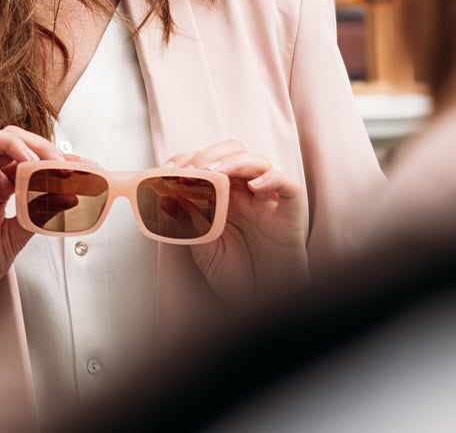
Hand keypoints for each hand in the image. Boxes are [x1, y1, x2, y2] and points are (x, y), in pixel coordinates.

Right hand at [0, 126, 69, 312]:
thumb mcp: (17, 236)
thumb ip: (38, 214)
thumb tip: (70, 196)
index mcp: (0, 185)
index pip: (29, 157)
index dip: (57, 157)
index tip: (87, 167)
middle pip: (8, 139)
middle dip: (37, 145)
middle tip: (59, 163)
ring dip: (7, 143)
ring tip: (28, 159)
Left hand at [164, 140, 308, 303]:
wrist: (260, 303)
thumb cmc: (234, 278)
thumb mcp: (202, 249)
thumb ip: (187, 222)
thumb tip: (165, 195)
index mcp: (223, 198)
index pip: (207, 163)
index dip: (188, 159)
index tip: (168, 169)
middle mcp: (245, 195)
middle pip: (233, 153)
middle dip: (210, 154)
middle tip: (193, 168)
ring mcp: (268, 202)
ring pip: (259, 162)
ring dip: (235, 161)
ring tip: (215, 172)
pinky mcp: (290, 215)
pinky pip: (289, 186)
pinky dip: (272, 179)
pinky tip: (254, 187)